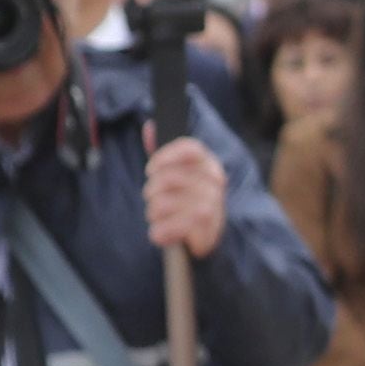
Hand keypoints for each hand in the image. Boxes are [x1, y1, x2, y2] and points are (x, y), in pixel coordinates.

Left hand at [142, 136, 228, 256]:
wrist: (205, 239)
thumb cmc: (186, 202)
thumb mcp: (175, 176)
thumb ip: (161, 152)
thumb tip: (149, 126)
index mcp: (208, 165)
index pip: (189, 148)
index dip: (164, 156)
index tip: (150, 170)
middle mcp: (214, 183)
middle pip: (168, 177)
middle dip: (151, 190)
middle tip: (154, 199)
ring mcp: (212, 207)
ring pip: (163, 203)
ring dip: (154, 213)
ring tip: (160, 217)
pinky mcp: (206, 231)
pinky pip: (168, 227)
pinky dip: (159, 232)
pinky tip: (164, 233)